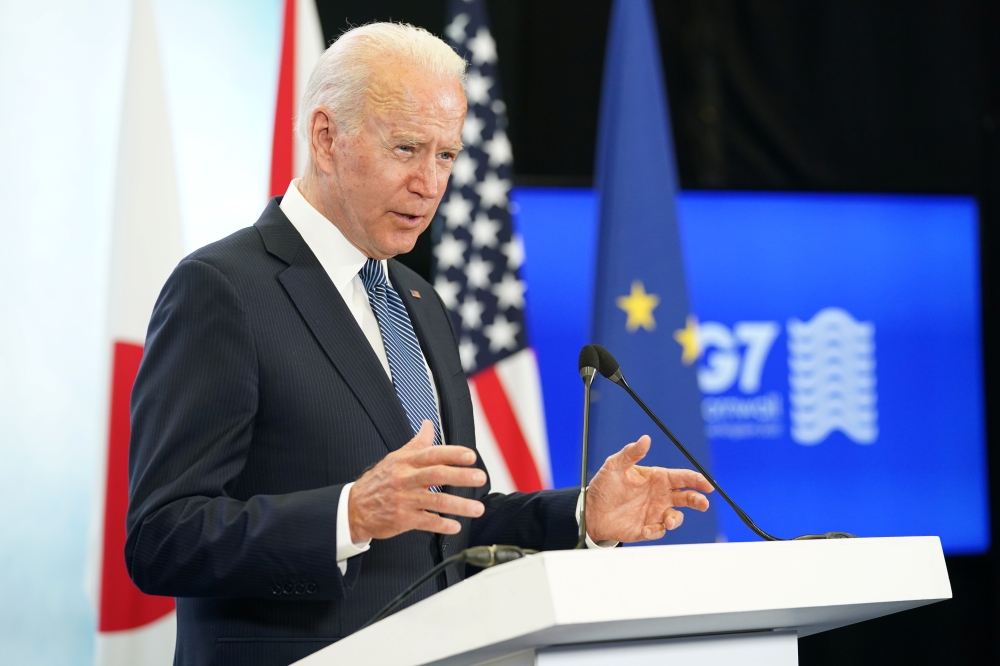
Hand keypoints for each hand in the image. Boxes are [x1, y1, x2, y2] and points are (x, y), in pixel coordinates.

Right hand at [347, 421, 485, 540]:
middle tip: (480, 477)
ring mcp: (405, 500)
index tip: (471, 456)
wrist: (354, 508)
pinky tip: (456, 526)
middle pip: (436, 475)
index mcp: (406, 462)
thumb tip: (428, 424)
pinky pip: (426, 522)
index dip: (453, 454)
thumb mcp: (395, 457)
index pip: (432, 454)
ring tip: (477, 508)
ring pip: (435, 501)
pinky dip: (442, 525)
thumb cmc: (379, 481)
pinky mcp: (403, 519)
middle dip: (460, 476)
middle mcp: (406, 479)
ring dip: (459, 505)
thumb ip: (416, 443)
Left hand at [585, 435, 713, 542]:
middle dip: (698, 500)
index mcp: (657, 478)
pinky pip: (658, 531)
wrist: (591, 511)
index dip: (697, 480)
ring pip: (676, 517)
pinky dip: (655, 531)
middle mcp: (660, 495)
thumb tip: (646, 439)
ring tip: (667, 521)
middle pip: (687, 497)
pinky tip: (644, 529)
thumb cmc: (604, 486)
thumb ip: (631, 453)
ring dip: (675, 519)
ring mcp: (655, 513)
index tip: (707, 484)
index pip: (682, 477)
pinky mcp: (647, 528)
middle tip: (703, 503)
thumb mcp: (614, 466)